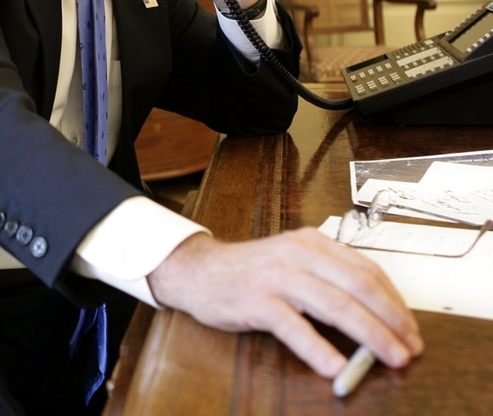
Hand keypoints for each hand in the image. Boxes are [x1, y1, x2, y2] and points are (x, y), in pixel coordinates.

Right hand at [147, 230, 423, 378]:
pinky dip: (318, 348)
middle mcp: (298, 254)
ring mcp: (277, 275)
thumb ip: (327, 279)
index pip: (366, 269)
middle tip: (410, 349)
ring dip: (369, 335)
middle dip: (391, 320)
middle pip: (358, 286)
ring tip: (389, 358)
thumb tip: (374, 314)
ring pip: (335, 304)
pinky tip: (336, 367)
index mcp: (312, 242)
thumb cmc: (251, 272)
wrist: (199, 270)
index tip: (410, 328)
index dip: (394, 301)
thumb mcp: (293, 263)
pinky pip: (295, 327)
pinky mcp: (257, 300)